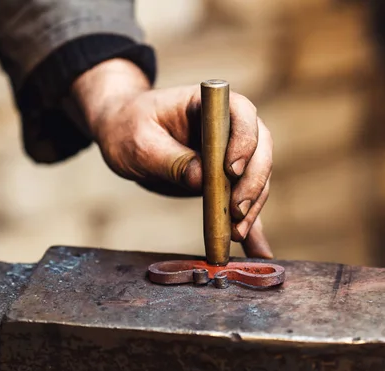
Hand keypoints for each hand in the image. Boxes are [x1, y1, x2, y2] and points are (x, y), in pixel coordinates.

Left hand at [72, 59, 272, 258]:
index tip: (231, 170)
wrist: (124, 134)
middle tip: (236, 212)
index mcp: (210, 104)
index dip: (245, 140)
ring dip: (252, 207)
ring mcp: (231, 154)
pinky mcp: (225, 180)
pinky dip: (252, 226)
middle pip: (260, 149)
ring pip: (257, 178)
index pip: (242, 113)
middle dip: (253, 182)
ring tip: (236, 234)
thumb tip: (202, 182)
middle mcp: (229, 126)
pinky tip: (258, 252)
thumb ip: (171, 159)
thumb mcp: (140, 142)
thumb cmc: (129, 127)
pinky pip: (243, 201)